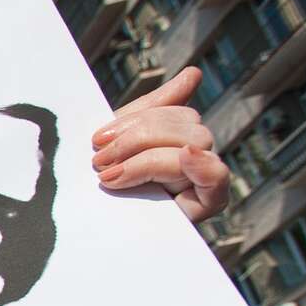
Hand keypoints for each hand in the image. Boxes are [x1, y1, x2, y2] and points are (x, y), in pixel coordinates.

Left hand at [91, 67, 230, 221]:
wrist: (88, 232)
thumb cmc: (105, 184)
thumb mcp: (121, 143)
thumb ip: (153, 109)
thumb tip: (194, 73)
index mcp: (179, 141)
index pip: (176, 112)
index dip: (138, 119)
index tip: (98, 138)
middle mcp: (197, 159)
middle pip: (188, 125)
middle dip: (138, 138)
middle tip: (99, 160)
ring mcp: (203, 181)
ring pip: (194, 143)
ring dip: (146, 158)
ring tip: (109, 175)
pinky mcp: (204, 205)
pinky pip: (218, 179)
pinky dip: (204, 165)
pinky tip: (186, 156)